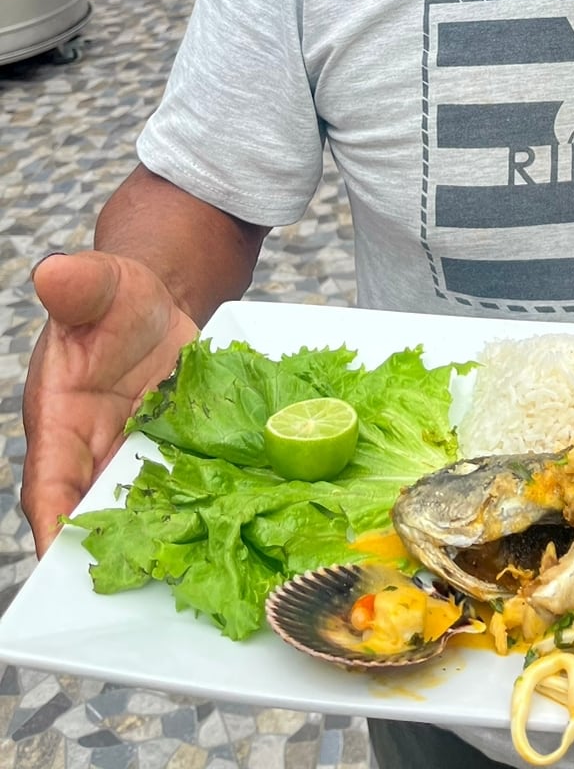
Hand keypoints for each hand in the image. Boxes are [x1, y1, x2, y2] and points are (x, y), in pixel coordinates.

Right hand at [21, 250, 198, 555]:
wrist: (158, 300)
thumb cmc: (114, 296)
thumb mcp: (99, 285)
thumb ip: (78, 285)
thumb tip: (53, 270)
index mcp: (60, 421)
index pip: (48, 482)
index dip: (57, 521)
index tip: (66, 558)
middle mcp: (95, 454)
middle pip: (101, 515)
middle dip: (124, 546)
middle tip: (155, 576)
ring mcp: (139, 461)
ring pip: (151, 510)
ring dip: (177, 531)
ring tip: (212, 557)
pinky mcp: (180, 458)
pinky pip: (192, 489)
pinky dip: (214, 504)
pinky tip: (252, 516)